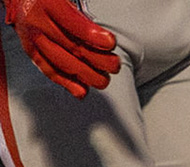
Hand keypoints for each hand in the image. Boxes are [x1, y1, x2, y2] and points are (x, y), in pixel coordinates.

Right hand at [4, 0, 118, 96]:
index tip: (110, 43)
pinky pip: (49, 69)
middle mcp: (38, 22)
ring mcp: (33, 39)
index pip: (73, 24)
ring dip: (86, 75)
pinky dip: (67, 83)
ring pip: (61, 62)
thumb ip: (81, 16)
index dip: (93, 37)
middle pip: (70, 47)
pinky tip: (82, 91)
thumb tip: (103, 37)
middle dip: (97, 60)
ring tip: (103, 80)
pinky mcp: (31, 51)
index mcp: (48, 5)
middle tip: (114, 65)